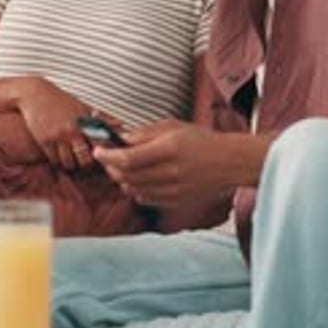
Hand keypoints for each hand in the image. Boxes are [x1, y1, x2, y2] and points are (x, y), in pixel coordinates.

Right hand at [16, 77, 107, 170]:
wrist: (36, 94)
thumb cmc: (61, 100)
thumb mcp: (83, 106)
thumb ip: (102, 118)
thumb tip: (121, 124)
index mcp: (86, 122)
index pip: (100, 144)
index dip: (102, 154)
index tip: (100, 157)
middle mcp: (74, 130)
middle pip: (85, 159)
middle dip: (85, 164)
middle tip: (83, 164)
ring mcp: (59, 136)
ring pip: (69, 163)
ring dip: (70, 165)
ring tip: (71, 161)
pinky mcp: (45, 141)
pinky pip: (54, 160)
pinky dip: (57, 161)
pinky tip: (58, 156)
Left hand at [94, 120, 273, 210]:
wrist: (228, 163)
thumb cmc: (201, 140)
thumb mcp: (174, 126)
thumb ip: (146, 133)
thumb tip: (121, 138)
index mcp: (169, 148)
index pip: (128, 158)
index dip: (108, 155)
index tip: (99, 151)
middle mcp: (170, 171)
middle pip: (127, 176)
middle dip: (111, 167)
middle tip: (107, 158)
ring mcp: (172, 189)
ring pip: (133, 189)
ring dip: (122, 178)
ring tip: (123, 167)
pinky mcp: (174, 201)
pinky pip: (145, 199)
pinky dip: (135, 189)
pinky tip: (139, 179)